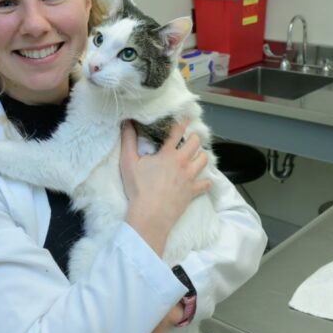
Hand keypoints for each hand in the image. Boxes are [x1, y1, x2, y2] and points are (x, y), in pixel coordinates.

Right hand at [120, 118, 210, 255]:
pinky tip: (201, 180)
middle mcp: (182, 163)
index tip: (185, 117)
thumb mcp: (128, 162)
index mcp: (168, 154)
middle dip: (194, 138)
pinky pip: (206, 184)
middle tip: (190, 139)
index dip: (182, 122)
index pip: (177, 132)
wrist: (150, 214)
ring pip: (204, 160)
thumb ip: (128, 141)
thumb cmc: (138, 189)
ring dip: (200, 156)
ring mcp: (190, 177)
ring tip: (195, 156)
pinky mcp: (193, 192)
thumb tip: (126, 123)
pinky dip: (205, 181)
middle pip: (196, 143)